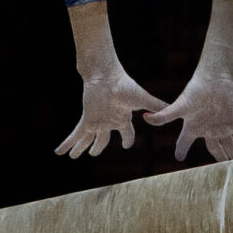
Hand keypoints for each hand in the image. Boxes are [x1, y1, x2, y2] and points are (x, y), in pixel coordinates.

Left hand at [55, 68, 169, 158]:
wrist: (106, 76)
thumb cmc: (125, 86)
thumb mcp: (143, 99)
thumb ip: (157, 106)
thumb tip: (173, 109)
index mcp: (123, 117)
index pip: (126, 133)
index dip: (127, 140)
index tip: (126, 145)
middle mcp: (108, 120)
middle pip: (102, 139)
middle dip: (98, 147)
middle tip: (94, 154)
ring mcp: (96, 121)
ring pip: (87, 139)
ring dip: (80, 148)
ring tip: (73, 156)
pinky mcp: (86, 120)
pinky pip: (75, 136)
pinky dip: (67, 143)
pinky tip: (59, 152)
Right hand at [145, 72, 232, 162]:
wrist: (214, 77)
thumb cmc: (195, 90)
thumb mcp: (179, 106)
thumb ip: (165, 116)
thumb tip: (145, 118)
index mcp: (192, 127)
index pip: (184, 142)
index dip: (181, 150)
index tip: (178, 158)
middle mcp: (207, 129)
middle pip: (213, 150)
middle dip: (217, 161)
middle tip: (218, 176)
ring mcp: (221, 126)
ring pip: (229, 147)